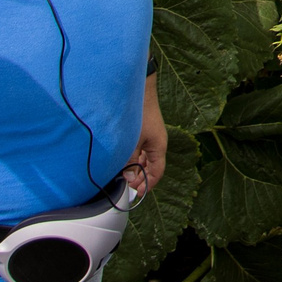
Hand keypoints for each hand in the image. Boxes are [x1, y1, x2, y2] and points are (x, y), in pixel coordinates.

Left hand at [123, 75, 166, 193]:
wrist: (139, 88)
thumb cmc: (138, 113)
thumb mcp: (132, 142)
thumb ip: (130, 162)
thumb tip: (130, 179)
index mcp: (158, 147)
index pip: (157, 173)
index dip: (148, 185)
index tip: (137, 193)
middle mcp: (156, 143)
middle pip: (151, 166)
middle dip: (140, 178)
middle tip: (127, 186)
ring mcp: (150, 136)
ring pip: (145, 158)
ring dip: (136, 167)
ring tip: (123, 175)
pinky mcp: (142, 129)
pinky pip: (140, 149)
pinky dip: (133, 157)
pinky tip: (123, 159)